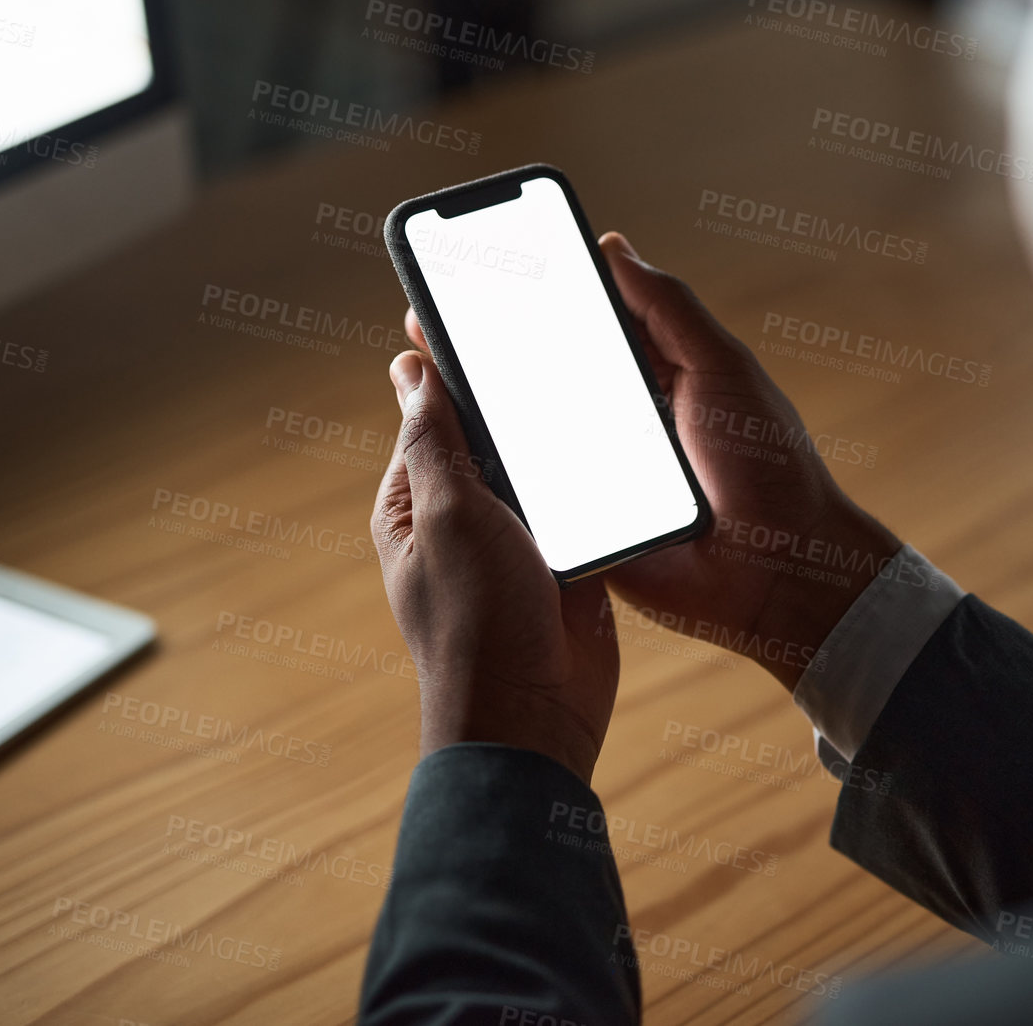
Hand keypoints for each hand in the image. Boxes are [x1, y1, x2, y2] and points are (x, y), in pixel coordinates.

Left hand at [370, 349, 617, 782]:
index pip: (432, 413)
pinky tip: (622, 447)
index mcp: (414, 503)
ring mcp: (517, 539)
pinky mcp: (567, 560)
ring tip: (596, 385)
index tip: (490, 315)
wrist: (535, 717)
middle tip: (558, 342)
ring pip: (542, 466)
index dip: (457, 368)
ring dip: (563, 441)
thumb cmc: (474, 625)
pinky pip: (582, 503)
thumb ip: (433, 439)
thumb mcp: (446, 516)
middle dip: (519, 402)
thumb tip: (410, 367)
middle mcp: (463, 516)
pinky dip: (597, 481)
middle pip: (492, 435)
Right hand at [401, 232, 900, 691]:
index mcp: (656, 376)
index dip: (537, 302)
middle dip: (493, 356)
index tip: (482, 272)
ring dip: (486, 417)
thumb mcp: (722, 368)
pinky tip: (458, 452)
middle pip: (546, 380)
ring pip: (531, 438)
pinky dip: (504, 480)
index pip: (585, 327)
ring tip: (428, 379)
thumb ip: (669, 309)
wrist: (778, 573)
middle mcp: (622, 421)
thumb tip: (612, 247)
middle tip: (431, 322)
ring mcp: (600, 474)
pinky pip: (535, 499)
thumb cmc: (769, 464)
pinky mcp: (587, 527)